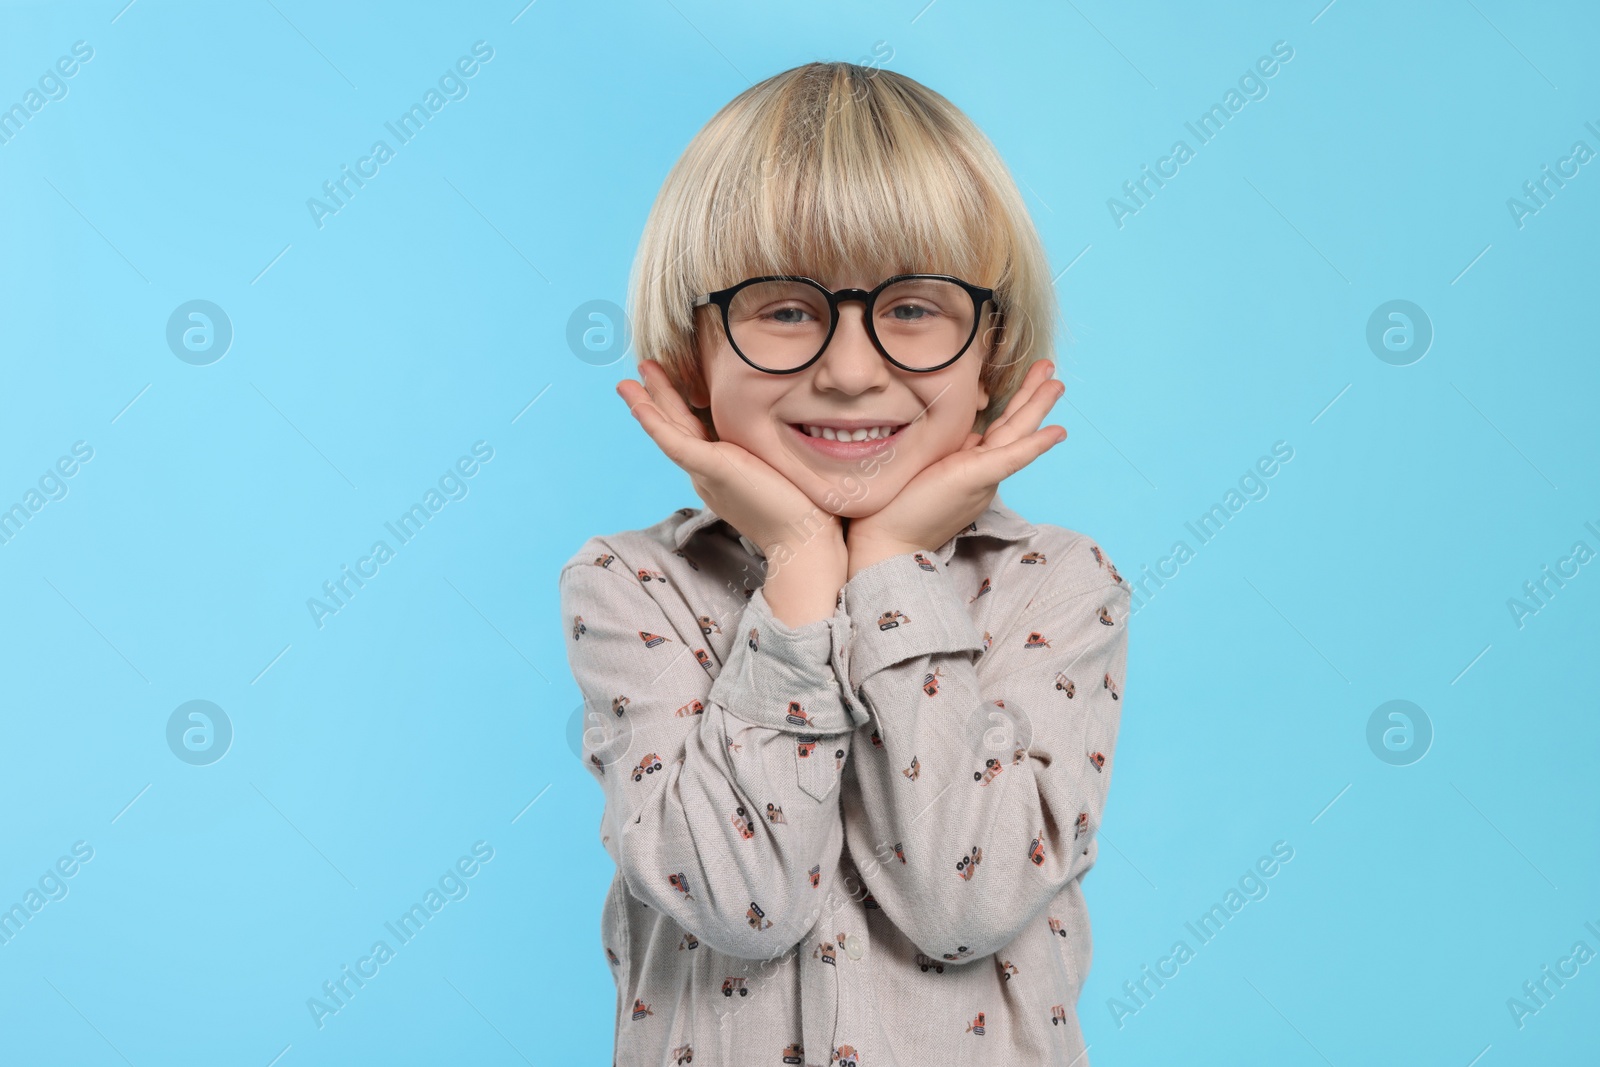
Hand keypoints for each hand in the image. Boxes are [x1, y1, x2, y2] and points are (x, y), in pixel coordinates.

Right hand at [616, 360, 842, 558]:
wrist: (805, 540)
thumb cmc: (804, 508)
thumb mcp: (779, 468)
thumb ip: (769, 452)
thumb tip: (784, 430)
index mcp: (721, 473)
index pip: (694, 433)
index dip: (679, 407)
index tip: (671, 383)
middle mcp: (707, 474)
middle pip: (676, 428)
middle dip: (656, 399)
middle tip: (642, 368)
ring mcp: (707, 474)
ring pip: (669, 433)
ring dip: (647, 404)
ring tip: (628, 380)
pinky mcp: (714, 471)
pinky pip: (675, 443)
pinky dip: (654, 423)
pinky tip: (639, 405)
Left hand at [846, 359, 1066, 578]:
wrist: (885, 542)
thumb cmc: (895, 506)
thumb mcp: (925, 466)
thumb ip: (945, 450)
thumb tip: (959, 433)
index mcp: (971, 469)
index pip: (997, 432)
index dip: (1014, 409)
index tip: (1026, 387)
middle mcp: (983, 473)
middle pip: (1013, 429)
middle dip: (1033, 398)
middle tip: (1051, 371)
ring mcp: (982, 477)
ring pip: (1017, 434)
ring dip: (1038, 406)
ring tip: (1057, 382)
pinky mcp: (974, 479)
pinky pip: (1012, 457)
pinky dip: (1035, 444)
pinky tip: (1058, 431)